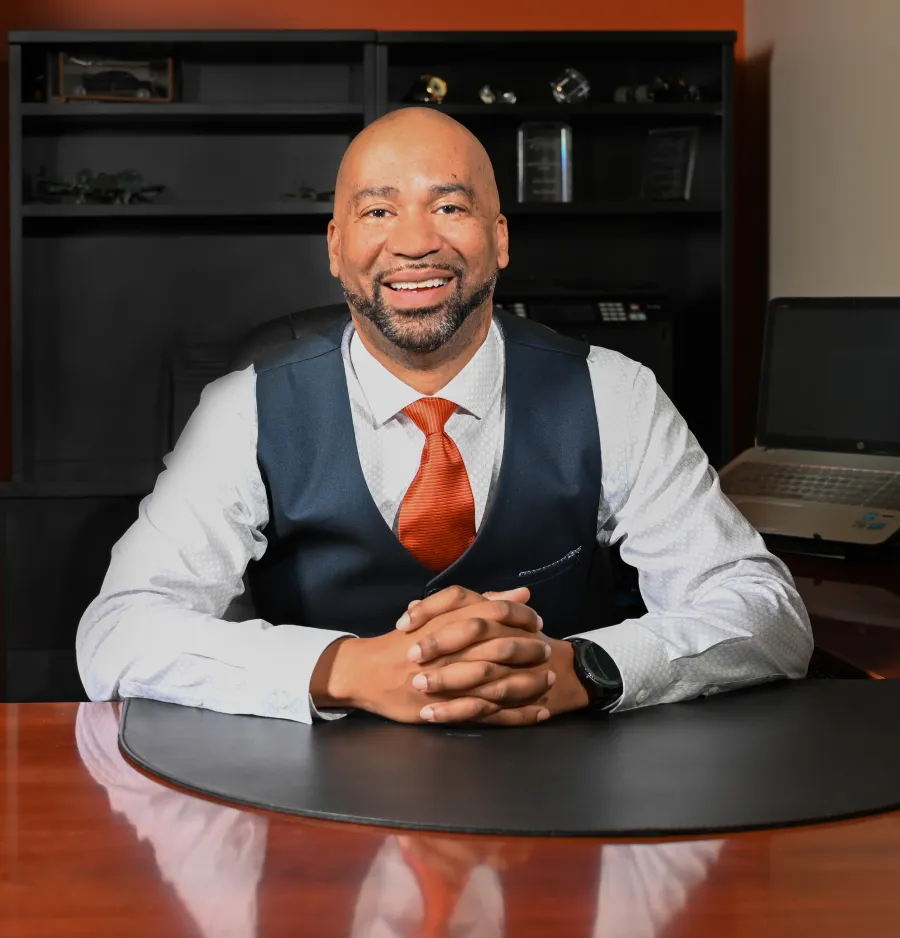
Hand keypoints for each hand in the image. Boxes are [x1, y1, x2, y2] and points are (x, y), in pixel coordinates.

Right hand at [311, 586, 553, 724]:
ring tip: (549, 681)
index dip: (522, 618)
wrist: (369, 671)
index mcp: (451, 622)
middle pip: (503, 648)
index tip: (537, 623)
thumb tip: (524, 593)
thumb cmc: (408, 639)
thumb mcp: (442, 613)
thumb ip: (483, 602)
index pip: (497, 614)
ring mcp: (452, 681)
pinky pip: (493, 714)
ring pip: (502, 683)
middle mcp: (454, 650)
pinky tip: (540, 713)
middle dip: (530, 651)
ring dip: (531, 683)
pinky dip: (520, 715)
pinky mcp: (451, 708)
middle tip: (545, 651)